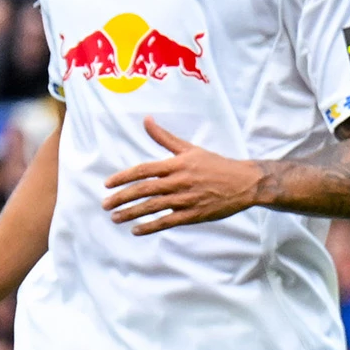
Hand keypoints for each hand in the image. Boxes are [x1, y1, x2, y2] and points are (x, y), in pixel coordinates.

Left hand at [102, 118, 264, 232]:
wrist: (244, 182)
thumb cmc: (215, 165)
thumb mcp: (189, 148)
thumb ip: (164, 138)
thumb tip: (146, 120)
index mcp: (176, 164)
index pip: (143, 170)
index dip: (123, 177)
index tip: (107, 184)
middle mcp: (179, 181)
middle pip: (144, 190)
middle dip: (122, 198)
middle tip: (105, 204)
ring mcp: (186, 199)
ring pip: (153, 207)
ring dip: (131, 213)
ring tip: (115, 218)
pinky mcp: (194, 214)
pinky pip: (168, 221)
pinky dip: (150, 226)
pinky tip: (135, 229)